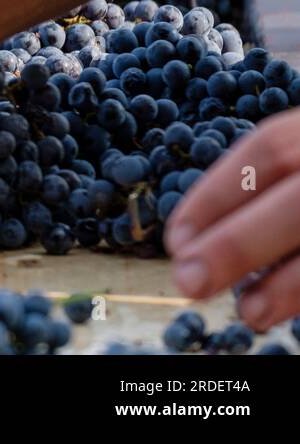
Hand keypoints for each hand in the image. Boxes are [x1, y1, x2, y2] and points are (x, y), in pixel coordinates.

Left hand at [165, 110, 299, 330]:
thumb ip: (268, 187)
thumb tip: (197, 244)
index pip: (269, 151)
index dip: (216, 196)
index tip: (176, 242)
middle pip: (299, 203)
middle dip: (238, 244)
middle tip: (189, 281)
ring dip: (289, 285)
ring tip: (249, 312)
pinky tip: (290, 308)